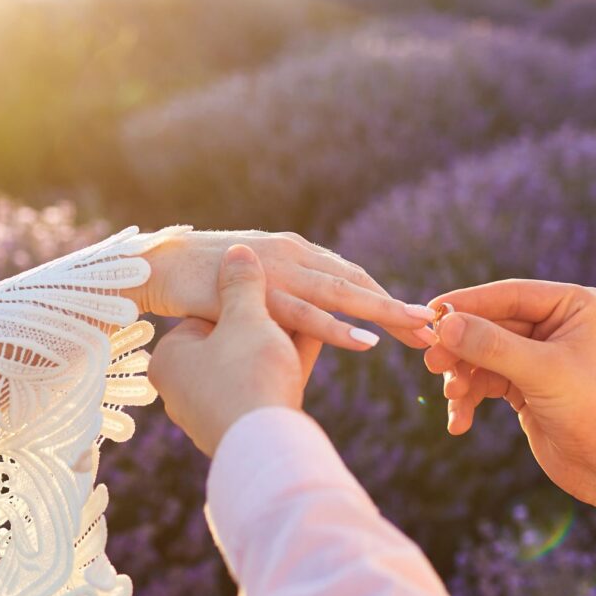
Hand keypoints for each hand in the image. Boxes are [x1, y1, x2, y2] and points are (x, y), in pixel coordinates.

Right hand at [134, 231, 434, 351]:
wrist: (159, 266)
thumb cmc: (204, 279)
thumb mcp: (253, 283)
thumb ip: (282, 292)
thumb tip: (306, 316)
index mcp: (297, 252)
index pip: (351, 277)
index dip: (385, 298)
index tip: (418, 318)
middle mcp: (295, 256)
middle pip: (358, 285)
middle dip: (398, 307)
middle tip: (436, 327)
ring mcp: (278, 273)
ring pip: (342, 296)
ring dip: (383, 314)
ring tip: (417, 331)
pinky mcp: (257, 295)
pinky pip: (305, 314)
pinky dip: (337, 328)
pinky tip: (365, 343)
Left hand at [149, 245, 321, 456]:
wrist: (265, 449)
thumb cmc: (248, 376)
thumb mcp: (245, 318)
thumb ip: (242, 283)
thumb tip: (238, 251)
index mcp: (172, 355)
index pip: (211, 314)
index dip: (249, 299)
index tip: (273, 286)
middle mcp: (183, 386)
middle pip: (236, 340)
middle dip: (274, 321)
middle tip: (302, 301)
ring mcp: (209, 411)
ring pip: (254, 365)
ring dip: (285, 342)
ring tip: (317, 321)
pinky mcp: (238, 429)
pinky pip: (263, 388)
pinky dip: (286, 367)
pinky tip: (312, 345)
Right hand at [424, 279, 595, 566]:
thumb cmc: (594, 413)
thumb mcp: (541, 373)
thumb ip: (491, 346)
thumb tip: (444, 324)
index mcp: (573, 305)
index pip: (510, 295)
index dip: (468, 303)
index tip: (431, 314)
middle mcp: (556, 324)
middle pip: (490, 324)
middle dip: (461, 347)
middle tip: (432, 363)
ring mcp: (539, 355)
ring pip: (482, 354)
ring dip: (463, 376)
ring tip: (452, 398)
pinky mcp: (526, 383)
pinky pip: (485, 380)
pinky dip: (469, 398)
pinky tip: (459, 422)